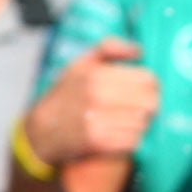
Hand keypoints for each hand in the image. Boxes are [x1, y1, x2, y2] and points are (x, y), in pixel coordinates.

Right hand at [22, 39, 160, 165]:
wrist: (40, 132)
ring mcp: (98, 120)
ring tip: (123, 122)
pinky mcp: (99, 142)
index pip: (148, 79)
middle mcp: (97, 96)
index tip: (140, 92)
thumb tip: (138, 50)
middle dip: (147, 106)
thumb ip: (109, 48)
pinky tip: (117, 135)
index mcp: (96, 75)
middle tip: (135, 109)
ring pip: (143, 122)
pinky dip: (130, 140)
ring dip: (138, 124)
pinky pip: (133, 140)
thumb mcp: (79, 65)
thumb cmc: (64, 98)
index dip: (150, 86)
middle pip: (150, 102)